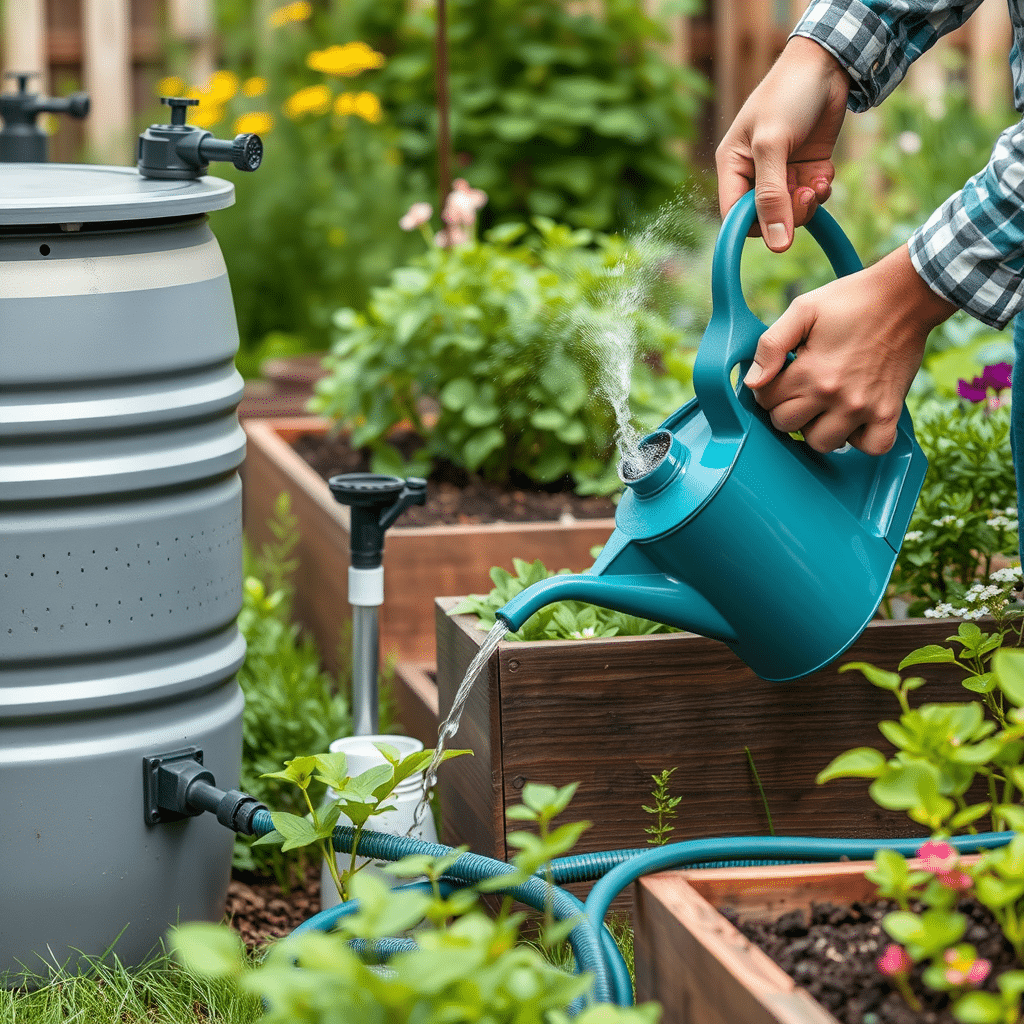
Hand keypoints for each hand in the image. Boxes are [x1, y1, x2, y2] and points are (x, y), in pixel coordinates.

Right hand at [716, 36, 850, 250]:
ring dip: (807, 204)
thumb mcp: (772, 145)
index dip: (754, 228)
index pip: (734, 215)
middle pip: (765, 217)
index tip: (776, 235)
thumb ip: (771, 195)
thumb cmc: (788, 95)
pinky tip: (825, 175)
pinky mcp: (806, 167)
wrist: (828, 63)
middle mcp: (755, 173)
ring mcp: (782, 171)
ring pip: (791, 210)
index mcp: (733, 165)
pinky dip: (821, 191)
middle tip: (804, 196)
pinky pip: (811, 196)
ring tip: (817, 185)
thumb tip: (777, 244)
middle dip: (788, 214)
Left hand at [743, 247, 956, 454]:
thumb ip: (770, 345)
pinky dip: (861, 440)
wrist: (905, 297)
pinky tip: (854, 420)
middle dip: (786, 409)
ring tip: (825, 404)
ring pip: (822, 443)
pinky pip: (871, 447)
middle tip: (801, 389)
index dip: (766, 389)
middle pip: (787, 426)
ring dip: (817, 428)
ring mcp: (863, 408)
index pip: (766, 401)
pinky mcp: (889, 412)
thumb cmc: (851, 301)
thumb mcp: (802, 310)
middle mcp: (835, 395)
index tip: (781, 376)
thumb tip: (752, 382)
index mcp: (809, 371)